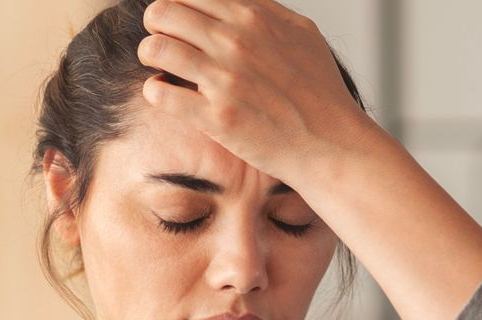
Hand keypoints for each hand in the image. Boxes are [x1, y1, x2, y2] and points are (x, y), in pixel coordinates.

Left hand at [135, 0, 372, 183]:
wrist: (331, 143)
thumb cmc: (320, 92)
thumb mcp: (301, 33)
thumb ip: (265, 11)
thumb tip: (236, 2)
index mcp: (253, 16)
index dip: (176, 6)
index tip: (177, 23)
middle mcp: (235, 41)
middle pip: (163, 12)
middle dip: (155, 26)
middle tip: (161, 42)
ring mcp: (224, 79)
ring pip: (154, 48)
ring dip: (150, 56)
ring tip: (160, 67)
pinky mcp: (216, 117)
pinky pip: (159, 93)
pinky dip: (155, 91)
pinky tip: (166, 94)